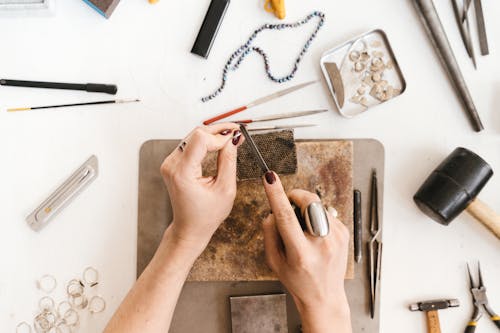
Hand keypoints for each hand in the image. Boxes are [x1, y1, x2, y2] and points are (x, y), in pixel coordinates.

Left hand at [160, 124, 243, 254]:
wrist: (189, 228)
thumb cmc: (206, 215)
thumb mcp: (225, 189)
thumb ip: (229, 161)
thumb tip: (234, 139)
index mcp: (182, 173)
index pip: (200, 139)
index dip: (220, 136)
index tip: (236, 138)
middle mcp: (172, 165)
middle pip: (196, 134)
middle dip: (218, 131)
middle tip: (238, 131)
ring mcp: (170, 163)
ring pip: (193, 136)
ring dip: (213, 134)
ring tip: (232, 136)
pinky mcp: (173, 163)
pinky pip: (190, 144)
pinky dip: (206, 141)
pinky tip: (219, 143)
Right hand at [261, 171, 351, 332]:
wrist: (325, 296)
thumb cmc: (297, 280)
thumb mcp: (274, 261)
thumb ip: (269, 233)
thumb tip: (273, 209)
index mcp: (301, 254)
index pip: (286, 217)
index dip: (276, 195)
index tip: (269, 178)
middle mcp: (322, 244)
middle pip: (309, 202)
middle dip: (295, 195)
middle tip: (288, 203)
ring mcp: (337, 238)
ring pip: (317, 205)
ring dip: (306, 209)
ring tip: (303, 229)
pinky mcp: (345, 233)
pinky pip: (326, 212)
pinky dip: (316, 216)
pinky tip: (315, 234)